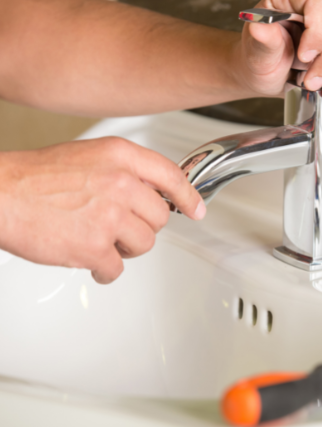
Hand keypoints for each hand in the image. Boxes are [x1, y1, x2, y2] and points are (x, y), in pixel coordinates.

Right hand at [0, 137, 204, 282]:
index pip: (171, 176)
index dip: (188, 196)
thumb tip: (153, 194)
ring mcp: (109, 216)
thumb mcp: (89, 157)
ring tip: (101, 241)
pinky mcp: (94, 247)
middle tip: (119, 227)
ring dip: (126, 249)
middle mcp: (120, 183)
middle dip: (142, 227)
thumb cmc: (37, 178)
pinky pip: (118, 268)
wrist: (0, 194)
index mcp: (120, 156)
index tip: (196, 210)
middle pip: (159, 218)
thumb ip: (125, 172)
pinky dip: (106, 270)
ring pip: (144, 244)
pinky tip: (90, 261)